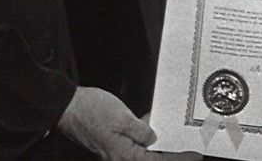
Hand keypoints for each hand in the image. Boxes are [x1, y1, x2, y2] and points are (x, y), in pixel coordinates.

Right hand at [57, 87, 201, 160]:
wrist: (67, 106)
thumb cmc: (90, 111)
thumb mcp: (122, 117)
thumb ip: (141, 130)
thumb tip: (153, 139)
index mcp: (125, 155)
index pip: (158, 160)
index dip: (177, 158)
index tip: (194, 155)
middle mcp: (120, 156)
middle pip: (151, 157)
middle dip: (169, 152)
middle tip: (187, 146)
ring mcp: (115, 149)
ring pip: (143, 150)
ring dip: (158, 143)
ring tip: (174, 135)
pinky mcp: (111, 141)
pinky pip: (133, 142)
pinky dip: (144, 135)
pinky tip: (151, 124)